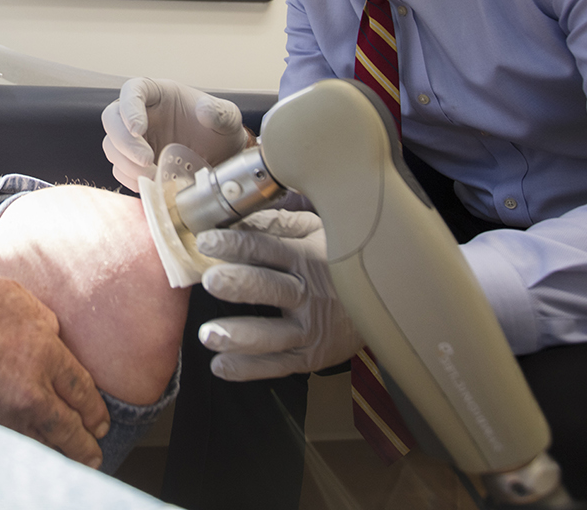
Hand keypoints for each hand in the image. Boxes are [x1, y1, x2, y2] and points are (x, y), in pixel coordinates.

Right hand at [101, 77, 248, 190]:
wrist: (220, 158)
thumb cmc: (220, 132)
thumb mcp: (228, 119)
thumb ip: (219, 113)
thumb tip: (204, 110)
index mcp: (160, 94)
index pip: (133, 90)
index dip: (129, 108)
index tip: (139, 129)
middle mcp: (142, 113)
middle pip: (112, 119)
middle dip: (124, 142)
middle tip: (146, 160)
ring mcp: (136, 139)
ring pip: (112, 147)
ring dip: (127, 164)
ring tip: (154, 174)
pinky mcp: (135, 162)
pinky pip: (120, 169)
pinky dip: (131, 178)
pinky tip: (151, 182)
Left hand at [193, 209, 362, 380]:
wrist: (380, 305)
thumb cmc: (335, 262)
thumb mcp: (315, 232)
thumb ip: (276, 224)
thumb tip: (236, 217)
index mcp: (306, 257)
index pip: (267, 247)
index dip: (236, 243)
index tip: (206, 241)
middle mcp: (309, 293)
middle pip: (271, 288)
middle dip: (241, 284)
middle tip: (212, 281)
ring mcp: (310, 328)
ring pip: (273, 333)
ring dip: (240, 335)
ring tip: (209, 334)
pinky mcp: (310, 356)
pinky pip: (277, 365)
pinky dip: (248, 368)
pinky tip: (222, 366)